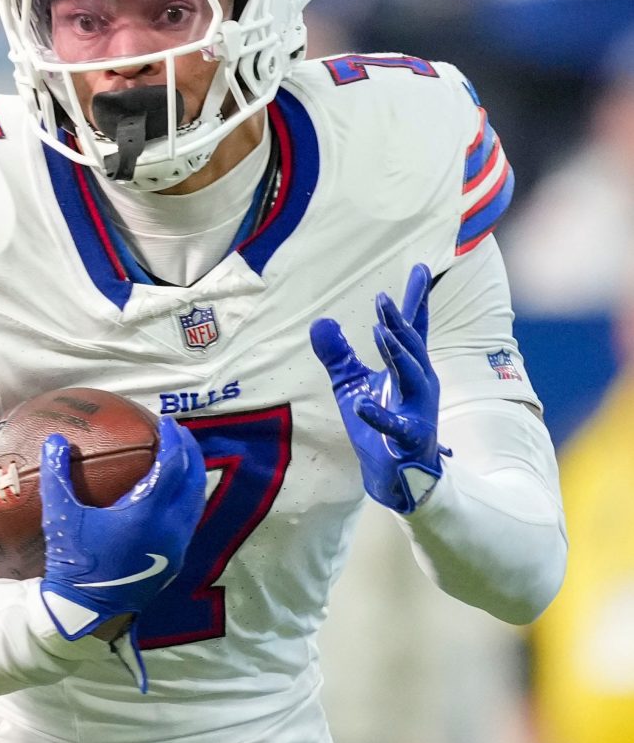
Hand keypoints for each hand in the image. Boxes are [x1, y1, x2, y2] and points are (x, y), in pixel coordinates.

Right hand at [37, 417, 206, 691]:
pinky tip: (171, 493)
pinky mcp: (176, 559)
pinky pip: (190, 518)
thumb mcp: (60, 516)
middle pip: (193, 480)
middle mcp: (170, 529)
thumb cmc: (74, 561)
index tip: (167, 421)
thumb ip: (57, 475)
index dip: (174, 439)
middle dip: (190, 451)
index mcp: (147, 514)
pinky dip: (186, 497)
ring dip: (191, 475)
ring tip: (180, 457)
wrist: (87, 609)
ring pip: (196, 501)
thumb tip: (56, 439)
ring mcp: (176, 546)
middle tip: (179, 432)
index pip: (172, 466)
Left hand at [309, 263, 446, 514]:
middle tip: (382, 299)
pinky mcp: (409, 438)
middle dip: (399, 322)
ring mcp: (418, 411)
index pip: (412, 330)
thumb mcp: (351, 385)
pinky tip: (360, 404)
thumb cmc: (379, 426)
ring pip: (413, 376)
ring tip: (380, 333)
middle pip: (411, 347)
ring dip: (398, 354)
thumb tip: (320, 322)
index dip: (414, 300)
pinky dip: (378, 415)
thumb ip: (338, 355)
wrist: (394, 475)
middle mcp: (420, 384)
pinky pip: (395, 425)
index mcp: (409, 369)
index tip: (422, 267)